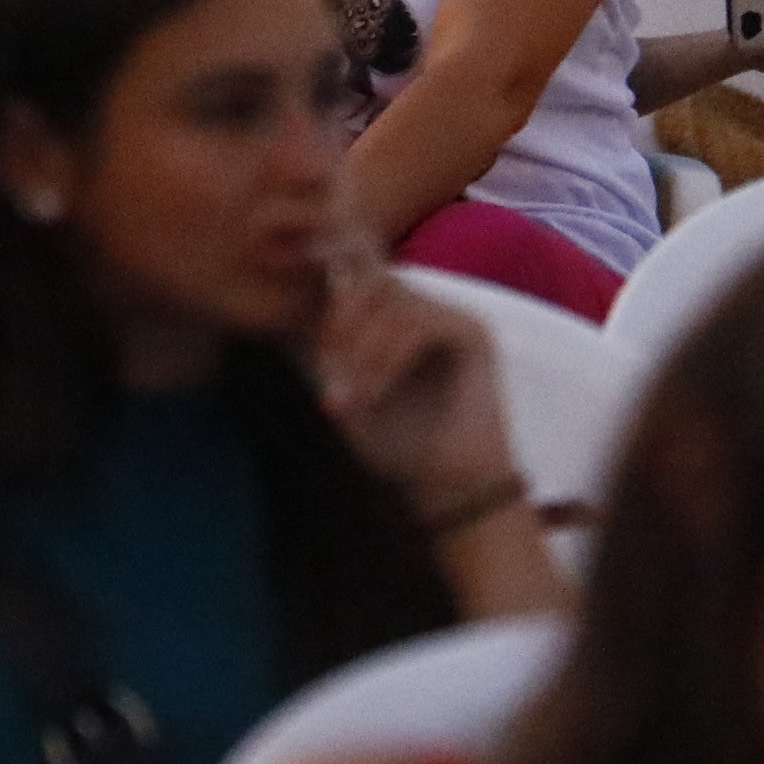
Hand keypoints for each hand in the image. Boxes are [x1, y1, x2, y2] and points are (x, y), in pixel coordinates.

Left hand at [302, 236, 517, 508]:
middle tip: (328, 374)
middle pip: (370, 277)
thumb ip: (327, 357)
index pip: (354, 275)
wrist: (452, 488)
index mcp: (394, 317)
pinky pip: (418, 324)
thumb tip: (291, 317)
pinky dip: (387, 358)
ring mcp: (450, 315)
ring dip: (361, 347)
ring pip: (391, 298)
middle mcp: (425, 307)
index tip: (307, 336)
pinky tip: (373, 394)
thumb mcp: (347, 398)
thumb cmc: (399, 447)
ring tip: (351, 395)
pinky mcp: (473, 332)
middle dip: (339, 324)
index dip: (325, 295)